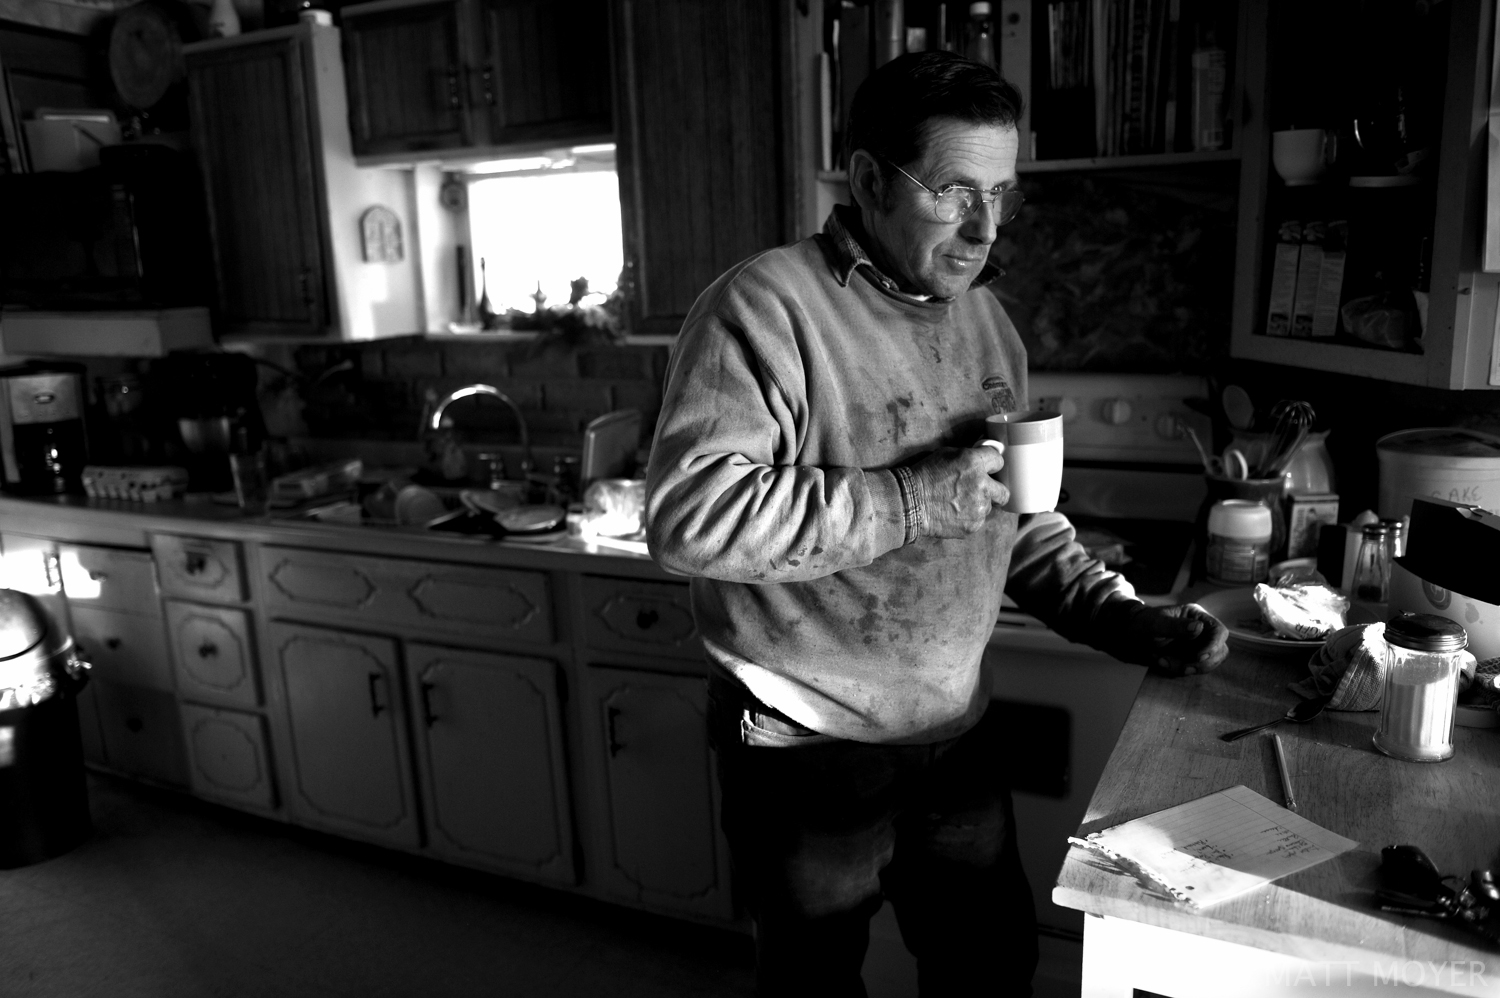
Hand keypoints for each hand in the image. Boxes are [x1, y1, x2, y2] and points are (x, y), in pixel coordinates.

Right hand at [909, 444, 1008, 537]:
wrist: (909, 503)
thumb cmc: (924, 476)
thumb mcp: (945, 454)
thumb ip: (968, 456)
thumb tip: (981, 455)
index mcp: (975, 463)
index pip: (999, 461)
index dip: (992, 465)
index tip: (988, 468)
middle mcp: (982, 486)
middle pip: (1004, 491)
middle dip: (995, 490)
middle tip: (982, 491)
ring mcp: (979, 508)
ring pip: (989, 507)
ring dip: (979, 505)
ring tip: (958, 503)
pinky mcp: (973, 525)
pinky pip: (978, 520)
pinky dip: (969, 518)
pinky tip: (954, 513)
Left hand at [1107, 602, 1228, 676]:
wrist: (1130, 636)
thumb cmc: (1142, 623)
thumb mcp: (1155, 623)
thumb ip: (1175, 626)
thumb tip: (1198, 627)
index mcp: (1196, 616)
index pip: (1219, 631)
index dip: (1214, 645)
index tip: (1199, 657)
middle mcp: (1202, 631)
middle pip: (1219, 651)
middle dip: (1202, 663)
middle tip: (1183, 668)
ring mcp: (1198, 646)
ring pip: (1207, 663)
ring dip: (1188, 667)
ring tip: (1163, 662)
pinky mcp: (1190, 658)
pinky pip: (1192, 669)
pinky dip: (1177, 670)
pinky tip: (1161, 662)